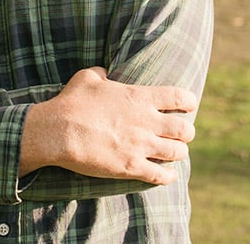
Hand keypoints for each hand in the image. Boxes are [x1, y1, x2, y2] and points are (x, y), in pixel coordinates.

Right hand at [19, 67, 195, 184]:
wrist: (59, 131)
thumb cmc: (72, 101)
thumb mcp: (87, 77)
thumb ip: (101, 73)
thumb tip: (105, 73)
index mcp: (139, 97)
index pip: (178, 97)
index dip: (188, 101)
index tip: (189, 104)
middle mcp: (146, 122)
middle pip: (185, 129)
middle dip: (186, 131)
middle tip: (180, 133)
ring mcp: (141, 146)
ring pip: (177, 153)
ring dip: (179, 152)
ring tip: (175, 152)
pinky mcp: (132, 168)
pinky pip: (161, 176)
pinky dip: (168, 176)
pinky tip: (168, 175)